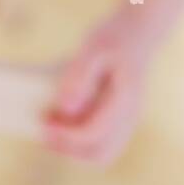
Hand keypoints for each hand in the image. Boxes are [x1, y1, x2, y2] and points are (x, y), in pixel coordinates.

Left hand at [43, 5, 154, 165]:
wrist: (140, 31)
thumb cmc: (114, 36)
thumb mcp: (94, 47)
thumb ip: (79, 76)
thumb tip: (65, 108)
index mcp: (125, 100)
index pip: (93, 133)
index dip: (65, 135)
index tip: (43, 125)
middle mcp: (131, 116)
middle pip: (99, 154)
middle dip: (68, 150)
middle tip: (44, 133)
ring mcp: (129, 120)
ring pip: (102, 153)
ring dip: (74, 149)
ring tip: (50, 130)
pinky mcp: (121, 118)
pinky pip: (102, 142)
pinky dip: (81, 140)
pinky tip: (63, 122)